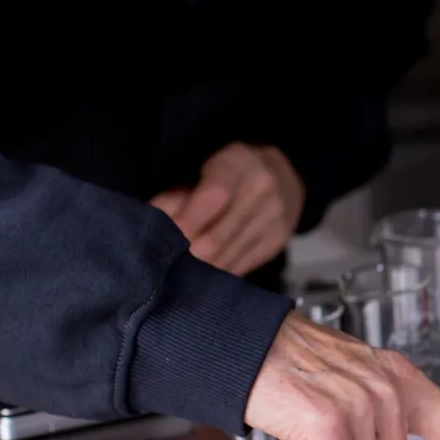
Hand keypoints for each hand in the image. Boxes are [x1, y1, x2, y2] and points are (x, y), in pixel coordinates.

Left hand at [151, 143, 304, 276]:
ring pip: (226, 258)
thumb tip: (154, 220)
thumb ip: (178, 193)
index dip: (188, 220)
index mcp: (238, 164)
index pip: (214, 196)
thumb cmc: (229, 172)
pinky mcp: (276, 243)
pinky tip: (201, 274)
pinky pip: (239, 267)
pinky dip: (215, 273)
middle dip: (186, 254)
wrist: (285, 178)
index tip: (166, 238)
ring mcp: (274, 220)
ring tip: (177, 270)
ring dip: (198, 269)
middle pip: (217, 237)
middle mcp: (262, 191)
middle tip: (161, 262)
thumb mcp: (205, 169)